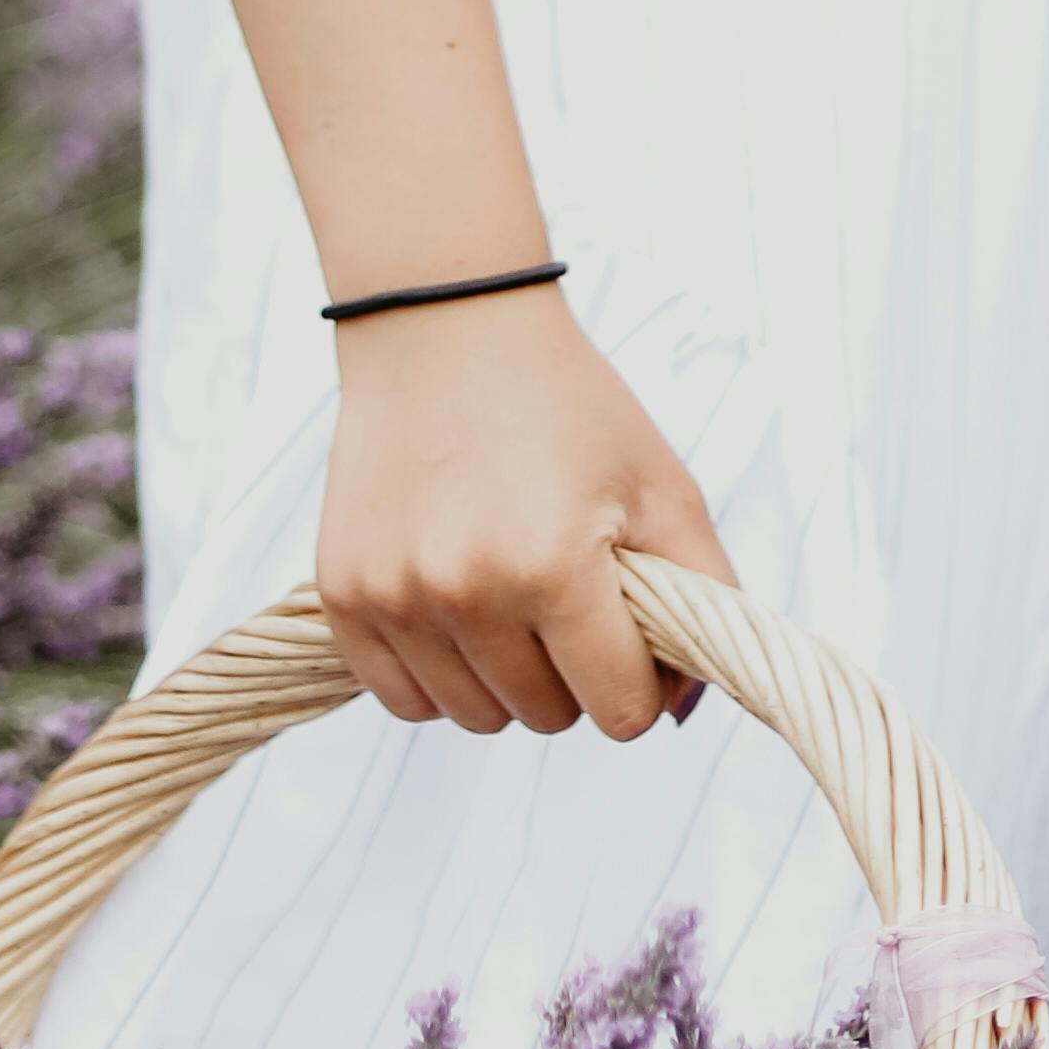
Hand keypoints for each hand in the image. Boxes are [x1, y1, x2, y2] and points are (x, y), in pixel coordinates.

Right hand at [316, 295, 734, 738]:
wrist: (445, 330)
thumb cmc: (565, 405)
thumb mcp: (662, 486)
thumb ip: (705, 598)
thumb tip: (684, 708)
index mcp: (555, 568)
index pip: (620, 713)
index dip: (640, 684)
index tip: (628, 633)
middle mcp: (467, 592)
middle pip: (546, 718)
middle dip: (572, 674)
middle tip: (567, 595)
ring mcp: (395, 597)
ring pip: (473, 716)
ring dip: (503, 679)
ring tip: (510, 595)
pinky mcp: (344, 595)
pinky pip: (401, 698)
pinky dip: (436, 675)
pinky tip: (455, 610)